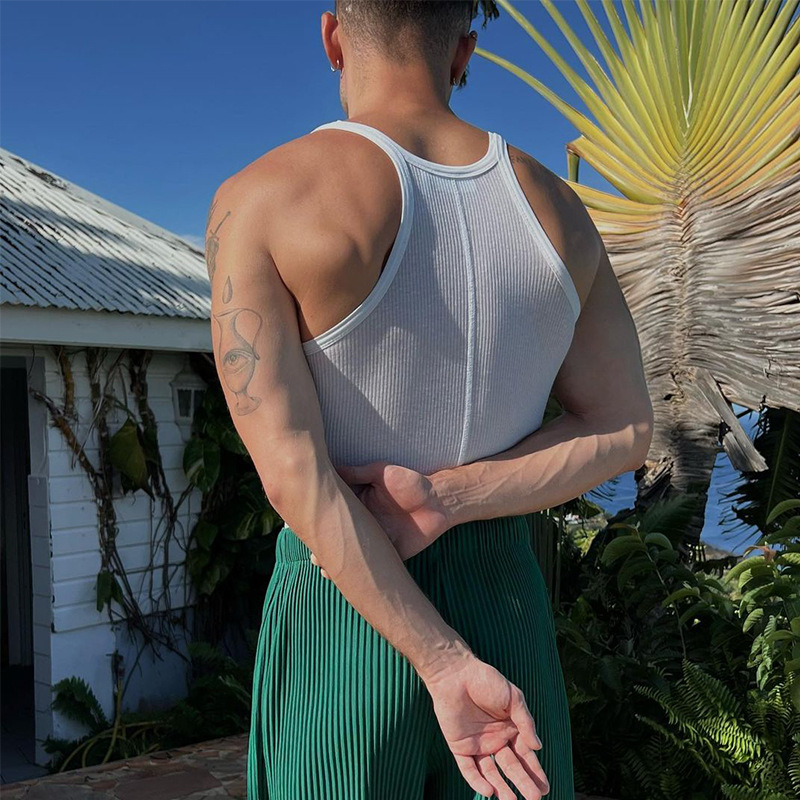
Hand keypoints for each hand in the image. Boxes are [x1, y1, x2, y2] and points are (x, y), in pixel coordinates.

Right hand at [310, 460, 451, 576]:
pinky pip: (372, 566)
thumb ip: (359, 474)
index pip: (333, 511)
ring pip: (351, 554)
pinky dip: (358, 573)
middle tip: (314, 554)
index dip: (318, 519)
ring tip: (323, 567)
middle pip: (338, 536)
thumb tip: (334, 469)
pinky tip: (345, 578)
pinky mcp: (389, 554)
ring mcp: (375, 540)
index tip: (300, 526)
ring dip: (337, 561)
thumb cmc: (411, 481)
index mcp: (359, 502)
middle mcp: (364, 522)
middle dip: (323, 545)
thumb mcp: (382, 472)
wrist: (440, 501)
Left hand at [423, 654, 548, 798]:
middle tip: (534, 799)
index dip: (535, 771)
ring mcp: (478, 744)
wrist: (455, 673)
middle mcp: (496, 739)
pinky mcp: (459, 747)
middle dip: (523, 783)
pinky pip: (469, 769)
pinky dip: (477, 781)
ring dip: (502, 788)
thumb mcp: (513, 697)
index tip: (545, 788)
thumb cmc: (486, 680)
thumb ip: (525, 721)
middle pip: (511, 767)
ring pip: (491, 773)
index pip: (525, 754)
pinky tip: (488, 792)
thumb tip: (538, 747)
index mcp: (511, 728)